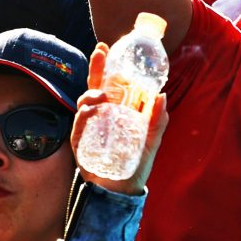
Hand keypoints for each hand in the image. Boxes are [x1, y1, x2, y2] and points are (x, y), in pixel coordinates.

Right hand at [72, 41, 170, 195]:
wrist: (122, 192)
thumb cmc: (135, 165)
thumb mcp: (151, 141)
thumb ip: (157, 120)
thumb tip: (161, 95)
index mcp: (117, 112)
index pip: (111, 85)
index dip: (107, 67)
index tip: (107, 48)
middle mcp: (101, 116)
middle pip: (95, 87)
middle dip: (96, 68)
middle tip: (100, 52)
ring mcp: (89, 128)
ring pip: (84, 103)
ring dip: (91, 95)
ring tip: (100, 96)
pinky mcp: (80, 143)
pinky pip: (78, 126)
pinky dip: (83, 117)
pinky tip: (90, 112)